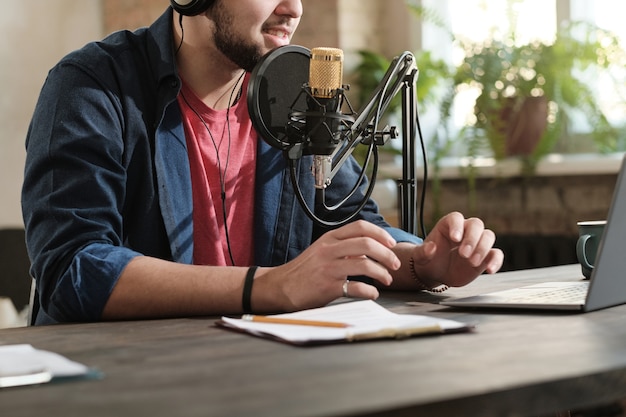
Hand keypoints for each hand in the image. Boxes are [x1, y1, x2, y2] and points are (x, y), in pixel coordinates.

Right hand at [254, 220, 400, 311]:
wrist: (281, 286)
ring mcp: (328, 268)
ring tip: (386, 280)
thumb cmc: (304, 270)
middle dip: (387, 254)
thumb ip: (345, 248)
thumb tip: (370, 250)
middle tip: (395, 264)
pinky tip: (372, 293)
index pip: (360, 227)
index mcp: (330, 238)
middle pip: (366, 244)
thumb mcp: (323, 250)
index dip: (380, 234)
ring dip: (382, 273)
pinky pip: (355, 287)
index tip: (392, 244)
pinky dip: (369, 291)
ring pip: (364, 265)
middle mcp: (329, 250)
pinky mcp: (327, 287)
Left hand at [410, 212, 503, 287]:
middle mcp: (464, 231)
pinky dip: (496, 261)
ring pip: (488, 236)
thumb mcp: (420, 257)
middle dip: (472, 239)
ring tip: (472, 263)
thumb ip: (423, 252)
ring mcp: (476, 243)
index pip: (456, 218)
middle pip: (476, 224)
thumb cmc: (428, 260)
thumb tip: (430, 248)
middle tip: (464, 254)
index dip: (457, 226)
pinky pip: (496, 254)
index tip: (455, 238)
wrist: (436, 273)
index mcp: (448, 226)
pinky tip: (490, 270)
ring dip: (483, 249)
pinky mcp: (485, 256)